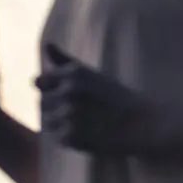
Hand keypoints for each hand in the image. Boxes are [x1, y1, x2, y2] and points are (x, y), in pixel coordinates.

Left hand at [36, 44, 155, 156]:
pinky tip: (89, 134)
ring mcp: (69, 116)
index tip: (69, 96)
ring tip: (85, 124)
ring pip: (47, 121)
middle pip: (42, 103)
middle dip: (56, 108)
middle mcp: (69, 92)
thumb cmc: (116, 97)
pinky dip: (69, 139)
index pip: (39, 82)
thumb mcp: (92, 74)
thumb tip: (47, 44)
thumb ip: (65, 61)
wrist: (143, 124)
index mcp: (74, 74)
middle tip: (82, 113)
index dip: (51, 90)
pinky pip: (58, 138)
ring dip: (61, 124)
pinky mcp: (72, 137)